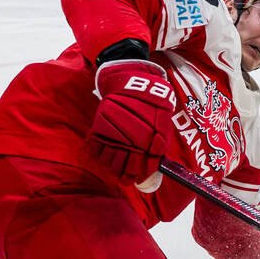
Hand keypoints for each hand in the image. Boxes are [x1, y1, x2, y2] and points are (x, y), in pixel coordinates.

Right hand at [86, 57, 177, 185]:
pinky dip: (99, 156)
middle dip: (127, 175)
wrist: (131, 80)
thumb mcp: (164, 119)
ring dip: (113, 167)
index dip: (142, 174)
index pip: (145, 166)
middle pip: (126, 167)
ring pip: (110, 161)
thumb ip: (161, 141)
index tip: (140, 178)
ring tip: (117, 170)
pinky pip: (96, 149)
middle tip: (127, 177)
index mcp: (149, 139)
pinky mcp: (99, 128)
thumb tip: (157, 160)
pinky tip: (106, 156)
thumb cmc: (151, 100)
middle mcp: (130, 139)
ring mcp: (113, 134)